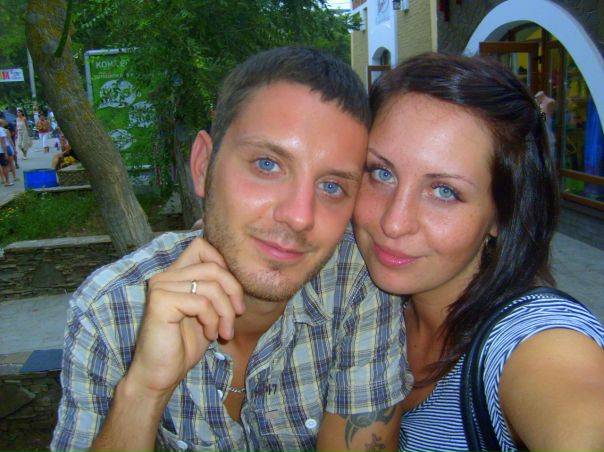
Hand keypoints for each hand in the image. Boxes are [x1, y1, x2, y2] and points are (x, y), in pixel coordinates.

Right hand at [125, 238, 244, 396]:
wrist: (160, 375)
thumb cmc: (184, 345)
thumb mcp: (208, 311)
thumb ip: (216, 288)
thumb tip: (240, 271)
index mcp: (175, 274)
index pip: (202, 246)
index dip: (224, 264)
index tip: (233, 294)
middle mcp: (165, 275)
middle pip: (214, 266)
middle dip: (233, 291)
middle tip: (236, 315)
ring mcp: (161, 286)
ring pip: (211, 285)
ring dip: (225, 312)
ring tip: (223, 331)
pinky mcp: (160, 301)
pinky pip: (201, 302)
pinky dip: (212, 320)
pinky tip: (210, 335)